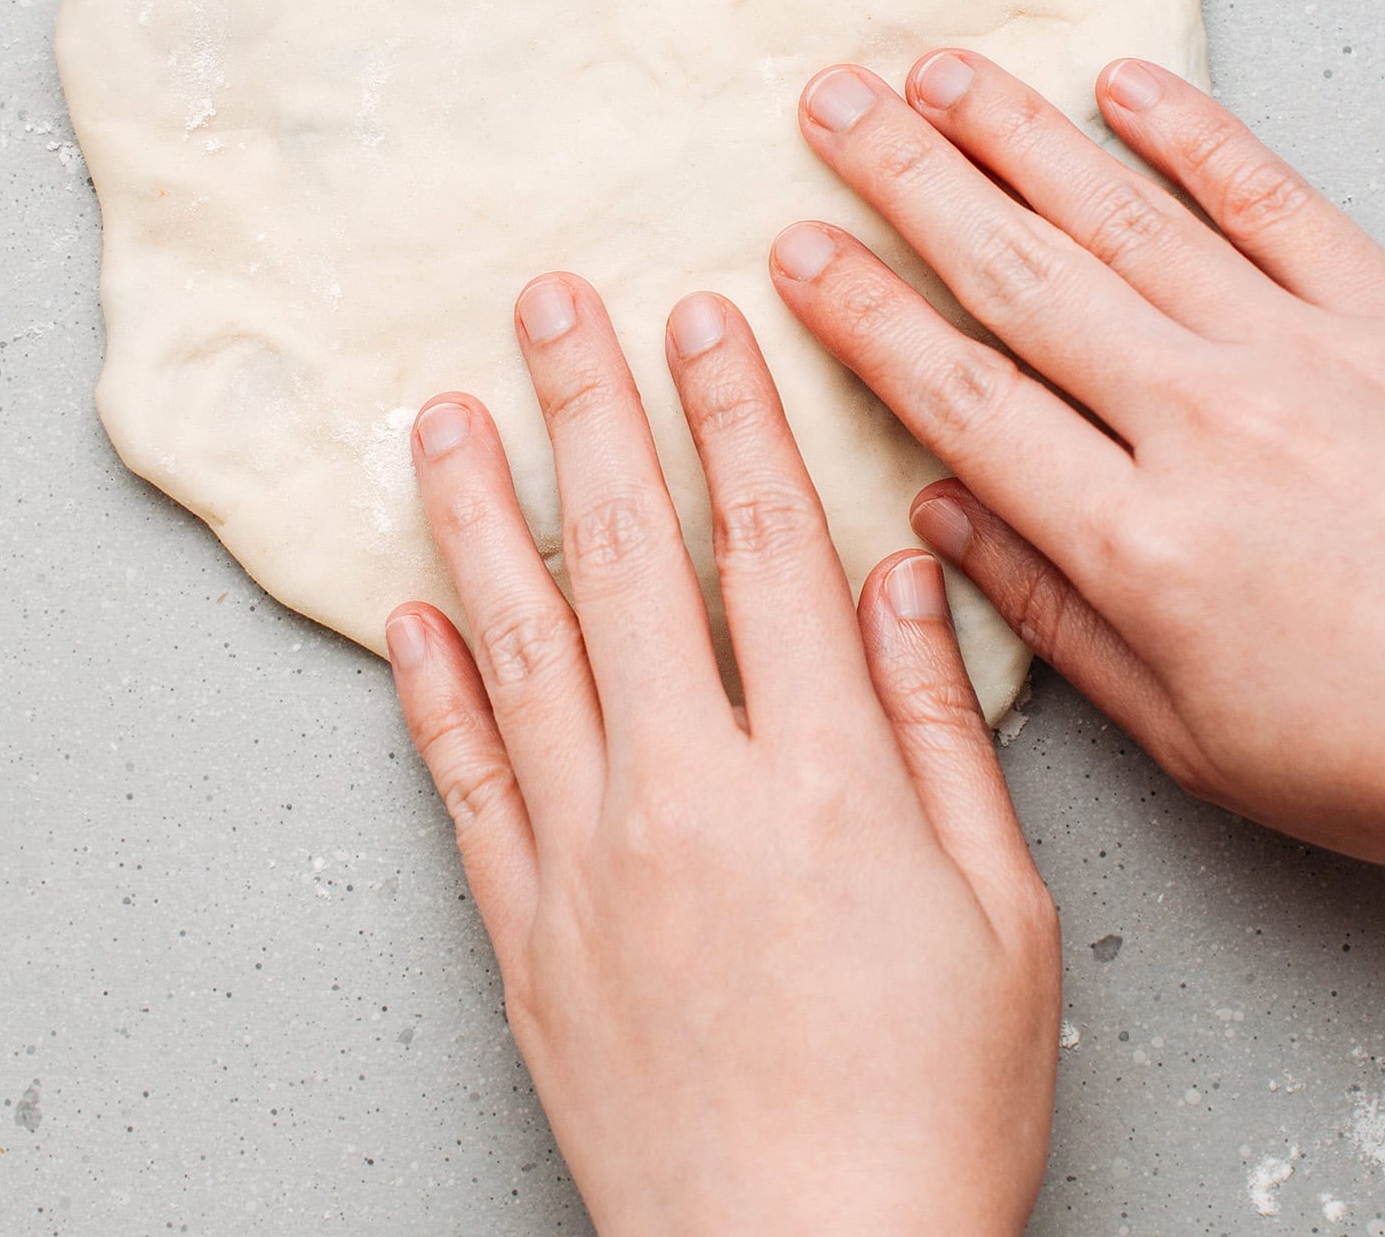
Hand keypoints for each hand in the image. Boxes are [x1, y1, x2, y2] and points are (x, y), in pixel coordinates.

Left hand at [387, 277, 1058, 1236]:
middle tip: (548, 304)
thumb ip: (939, 731)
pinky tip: (407, 608)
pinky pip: (462, 780)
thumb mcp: (1000, 911)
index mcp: (820, 773)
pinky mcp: (522, 928)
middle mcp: (686, 788)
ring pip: (520, 641)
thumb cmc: (927, 1104)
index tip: (700, 319)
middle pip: (628, 556)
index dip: (729, 414)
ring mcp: (586, 856)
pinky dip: (429, 688)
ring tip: (444, 413)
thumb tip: (904, 580)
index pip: (765, 543)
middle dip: (588, 409)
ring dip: (481, 513)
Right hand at [774, 51, 1384, 862]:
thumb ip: (1053, 615)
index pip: (965, 398)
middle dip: (910, 182)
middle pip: (1022, 278)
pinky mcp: (1381, 315)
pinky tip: (1123, 82)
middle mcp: (1206, 425)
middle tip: (831, 107)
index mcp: (1144, 543)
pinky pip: (1271, 202)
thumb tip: (937, 513)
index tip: (797, 252)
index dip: (865, 317)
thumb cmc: (1370, 742)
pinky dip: (1194, 136)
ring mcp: (1300, 356)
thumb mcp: (1193, 733)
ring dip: (1019, 134)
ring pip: (1124, 219)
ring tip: (936, 72)